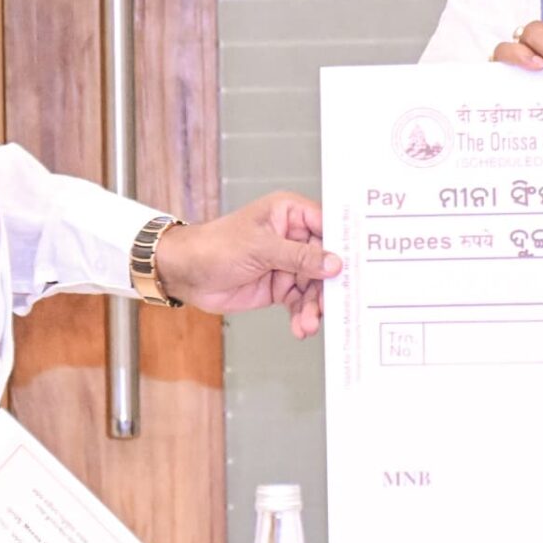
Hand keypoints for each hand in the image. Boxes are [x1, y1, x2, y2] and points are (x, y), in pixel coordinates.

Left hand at [153, 191, 343, 336]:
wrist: (185, 274)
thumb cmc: (215, 246)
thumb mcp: (260, 248)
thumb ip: (299, 257)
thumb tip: (334, 263)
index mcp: (290, 214)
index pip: (328, 227)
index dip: (343, 246)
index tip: (358, 266)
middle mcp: (293, 237)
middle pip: (324, 262)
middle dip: (327, 286)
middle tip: (330, 305)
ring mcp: (287, 264)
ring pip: (314, 286)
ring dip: (314, 307)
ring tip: (310, 323)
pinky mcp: (280, 287)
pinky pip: (300, 302)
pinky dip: (302, 316)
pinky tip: (301, 328)